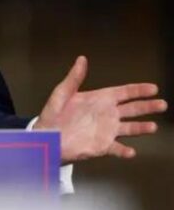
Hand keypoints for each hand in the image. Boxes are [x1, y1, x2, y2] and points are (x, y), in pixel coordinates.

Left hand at [35, 55, 166, 162]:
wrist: (47, 135)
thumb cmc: (54, 113)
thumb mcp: (63, 92)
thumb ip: (75, 77)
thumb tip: (81, 58)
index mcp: (100, 99)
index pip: (124, 93)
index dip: (138, 90)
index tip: (153, 88)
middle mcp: (107, 114)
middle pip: (133, 109)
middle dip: (148, 107)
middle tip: (162, 104)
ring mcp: (106, 130)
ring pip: (129, 128)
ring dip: (141, 128)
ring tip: (152, 127)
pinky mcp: (102, 146)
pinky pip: (116, 148)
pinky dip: (124, 150)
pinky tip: (131, 151)